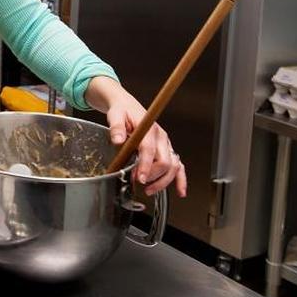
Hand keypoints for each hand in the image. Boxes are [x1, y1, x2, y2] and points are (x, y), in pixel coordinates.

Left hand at [86, 77, 187, 196]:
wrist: (127, 105)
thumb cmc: (122, 110)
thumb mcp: (115, 115)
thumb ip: (116, 127)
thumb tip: (117, 139)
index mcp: (149, 129)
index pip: (149, 150)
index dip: (145, 165)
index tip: (140, 177)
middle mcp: (161, 137)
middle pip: (165, 161)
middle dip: (153, 175)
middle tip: (139, 183)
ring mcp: (166, 144)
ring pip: (173, 166)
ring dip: (163, 181)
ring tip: (149, 190)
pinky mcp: (166, 149)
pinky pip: (178, 166)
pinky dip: (180, 179)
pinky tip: (180, 191)